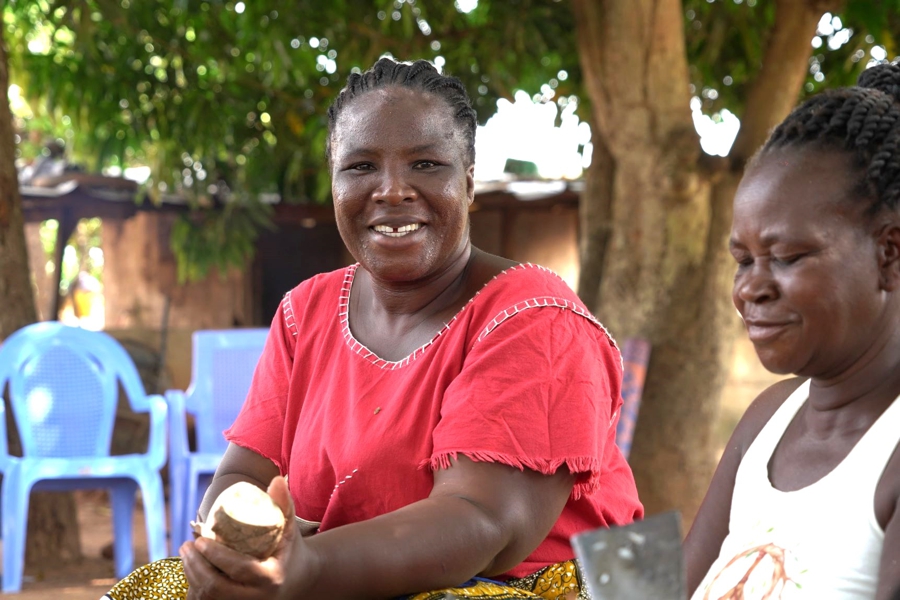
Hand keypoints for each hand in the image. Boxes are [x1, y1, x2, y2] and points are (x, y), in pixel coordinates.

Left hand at [181, 476, 296, 599]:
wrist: (298, 580)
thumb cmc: (290, 549)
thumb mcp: (290, 528)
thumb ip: (283, 504)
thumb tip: (277, 479)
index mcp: (270, 578)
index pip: (238, 568)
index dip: (215, 555)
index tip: (199, 540)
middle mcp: (256, 598)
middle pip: (217, 587)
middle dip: (194, 567)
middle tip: (187, 545)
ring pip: (208, 599)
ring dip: (191, 577)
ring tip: (185, 555)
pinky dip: (195, 591)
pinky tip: (191, 575)